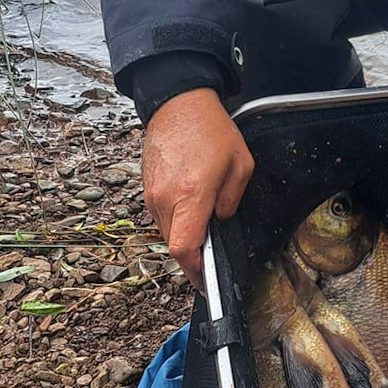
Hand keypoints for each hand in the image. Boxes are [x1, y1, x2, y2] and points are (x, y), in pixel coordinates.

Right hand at [142, 89, 254, 284]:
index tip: (207, 284)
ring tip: (203, 230)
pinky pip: (161, 217)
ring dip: (183, 238)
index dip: (196, 273)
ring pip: (166, 233)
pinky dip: (175, 222)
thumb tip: (221, 220)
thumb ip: (233, 199)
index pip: (185, 248)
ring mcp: (151, 194)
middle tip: (210, 262)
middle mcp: (165, 198)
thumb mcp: (241, 164)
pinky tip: (190, 211)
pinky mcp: (146, 188)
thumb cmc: (211, 129)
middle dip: (192, 259)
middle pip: (174, 246)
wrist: (177, 103)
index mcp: (190, 194)